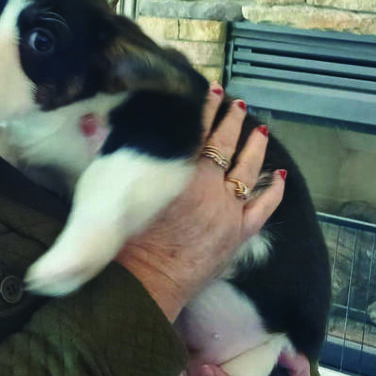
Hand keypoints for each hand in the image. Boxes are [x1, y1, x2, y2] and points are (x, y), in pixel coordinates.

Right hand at [115, 87, 284, 320]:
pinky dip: (274, 190)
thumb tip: (95, 124)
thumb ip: (109, 153)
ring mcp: (228, 210)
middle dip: (232, 120)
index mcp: (179, 171)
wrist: (141, 285)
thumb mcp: (107, 188)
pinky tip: (280, 176)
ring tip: (261, 128)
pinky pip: (263, 207)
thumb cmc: (119, 240)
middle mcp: (209, 185)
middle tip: (238, 103)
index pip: (198, 130)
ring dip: (255, 146)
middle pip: (225, 144)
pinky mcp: (239, 234)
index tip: (210, 90)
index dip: (205, 108)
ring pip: (249, 170)